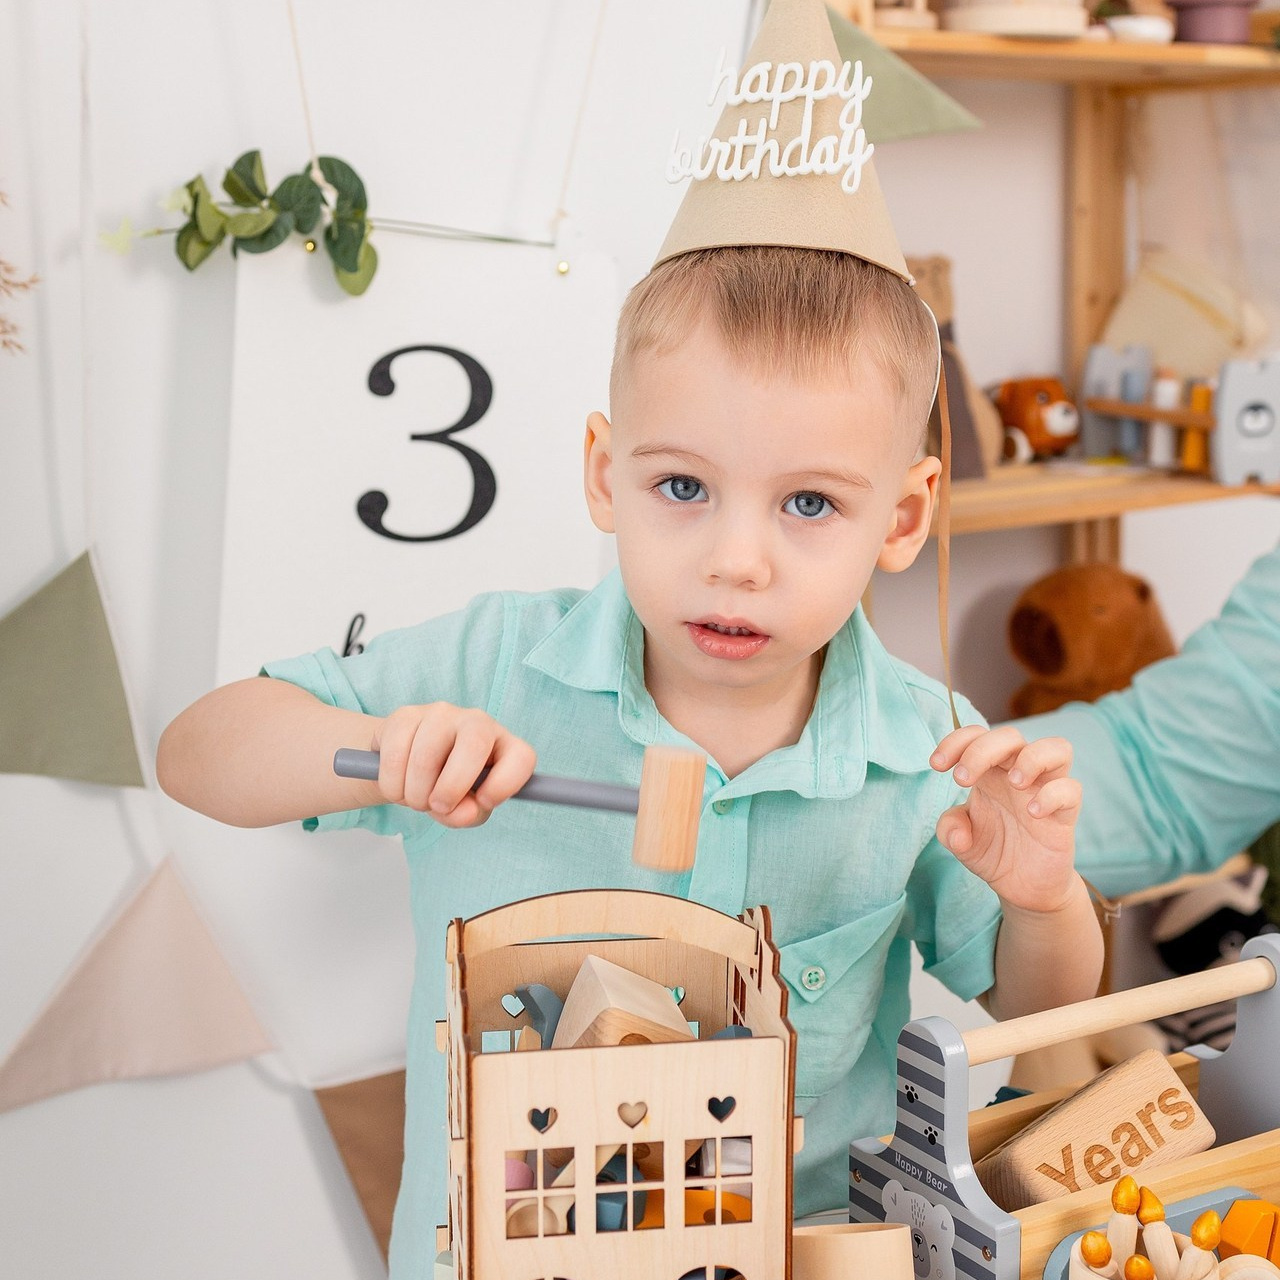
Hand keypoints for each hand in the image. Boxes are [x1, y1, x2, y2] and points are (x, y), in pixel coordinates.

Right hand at [370, 703, 535, 827]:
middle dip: (451, 788)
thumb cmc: (447, 788)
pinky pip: (394, 754)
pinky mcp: (405, 716)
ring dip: (415, 793)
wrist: (406, 767)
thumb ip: (468, 814)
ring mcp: (441, 714)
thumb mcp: (464, 808)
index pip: (522, 757)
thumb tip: (462, 812)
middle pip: (473, 747)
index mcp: (504, 746)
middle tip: (437, 807)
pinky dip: (392, 783)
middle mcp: (477, 722)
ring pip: (426, 756)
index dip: (505, 784)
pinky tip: (397, 785)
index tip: (483, 802)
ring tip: (415, 798)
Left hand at [930, 725, 1081, 913]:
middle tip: (962, 779)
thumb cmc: (994, 851)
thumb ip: (949, 829)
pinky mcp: (1066, 813)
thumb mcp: (961, 842)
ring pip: (1057, 748)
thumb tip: (958, 833)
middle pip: (1011, 736)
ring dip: (1031, 758)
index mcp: (990, 772)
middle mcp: (1019, 774)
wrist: (1024, 886)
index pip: (977, 736)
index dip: (956, 741)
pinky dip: (1052, 795)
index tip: (937, 765)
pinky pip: (1072, 789)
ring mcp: (1045, 790)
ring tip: (1013, 783)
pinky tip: (1033, 813)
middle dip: (982, 750)